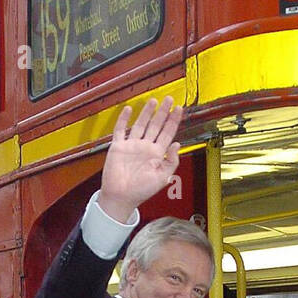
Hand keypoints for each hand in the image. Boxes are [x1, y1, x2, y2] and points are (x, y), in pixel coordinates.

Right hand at [97, 96, 183, 222]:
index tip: (179, 109)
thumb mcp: (162, 178)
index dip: (173, 121)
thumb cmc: (141, 191)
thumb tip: (177, 145)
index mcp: (157, 155)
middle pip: (156, 125)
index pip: (167, 133)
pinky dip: (123, 120)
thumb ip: (171, 161)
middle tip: (169, 99)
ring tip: (153, 101)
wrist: (121, 198)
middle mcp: (145, 148)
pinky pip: (121, 130)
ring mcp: (132, 146)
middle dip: (163, 112)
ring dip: (147, 113)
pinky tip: (128, 110)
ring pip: (141, 124)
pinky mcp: (118, 147)